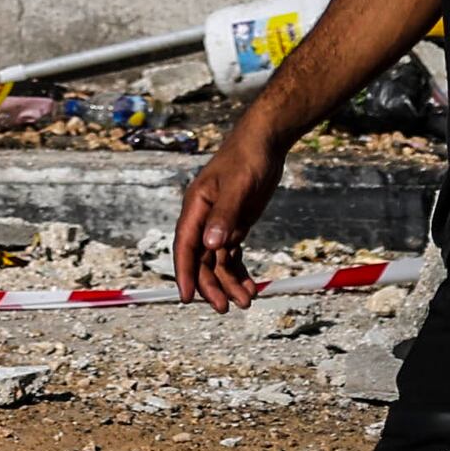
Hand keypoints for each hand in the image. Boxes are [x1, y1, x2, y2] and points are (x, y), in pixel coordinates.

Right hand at [172, 113, 286, 310]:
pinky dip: (239, 272)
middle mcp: (203, 219)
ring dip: (229, 282)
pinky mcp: (234, 225)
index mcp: (196, 208)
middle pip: (201, 259)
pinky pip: (232, 255)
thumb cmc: (247, 159)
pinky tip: (250, 286)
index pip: (185, 246)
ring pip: (217, 261)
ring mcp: (219, 223)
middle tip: (227, 307)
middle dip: (212, 285)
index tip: (187, 297)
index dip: (184, 273)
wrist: (264, 143)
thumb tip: (211, 247)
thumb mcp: (238, 187)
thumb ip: (225, 216)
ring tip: (245, 301)